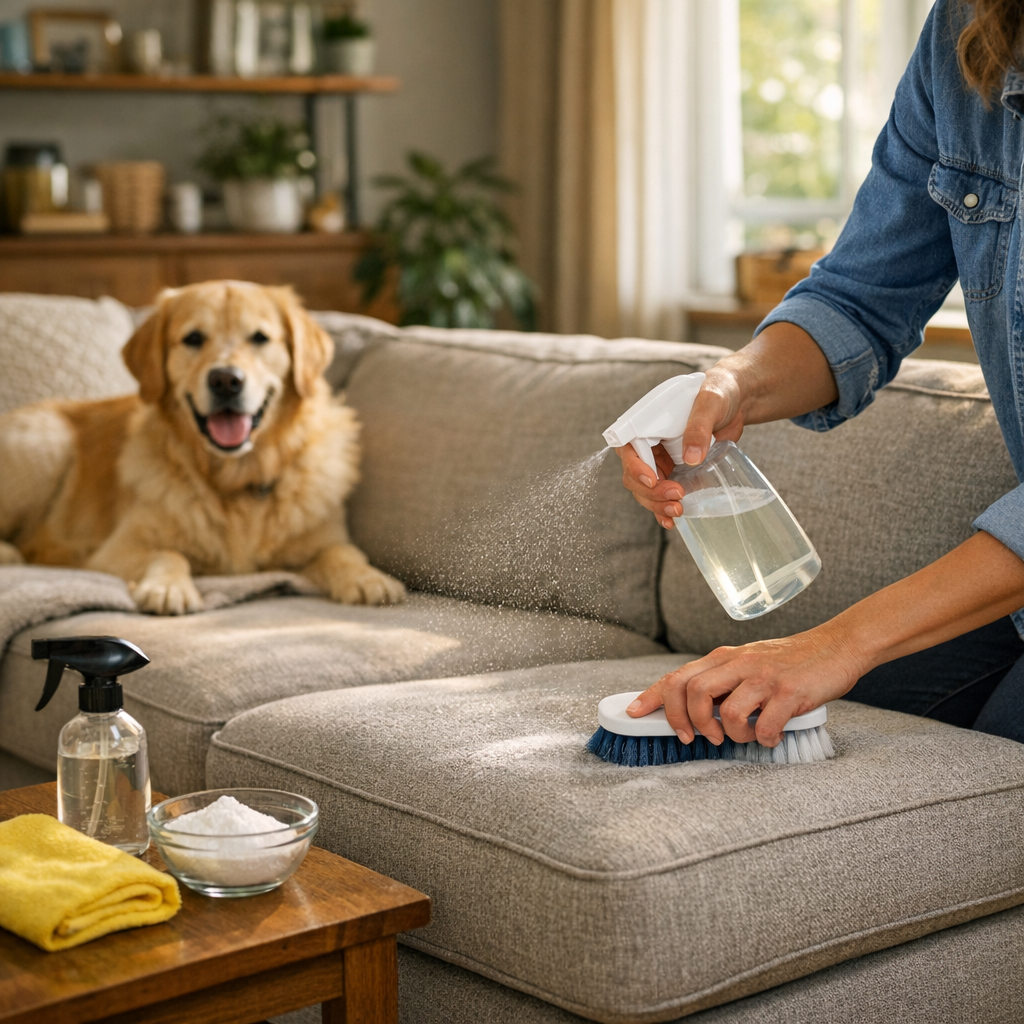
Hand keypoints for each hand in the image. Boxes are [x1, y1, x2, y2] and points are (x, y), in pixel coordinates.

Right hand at [615, 365, 746, 528]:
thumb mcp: (710, 401)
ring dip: (657, 504)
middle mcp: (649, 443)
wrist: (739, 399)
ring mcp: (662, 459)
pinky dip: (664, 509)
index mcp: (646, 422)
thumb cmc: (719, 390)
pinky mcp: (677, 471)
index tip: (653, 479)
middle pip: (635, 475)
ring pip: (647, 489)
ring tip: (677, 511)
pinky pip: (663, 494)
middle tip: (676, 497)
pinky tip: (671, 521)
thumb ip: (698, 426)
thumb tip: (692, 458)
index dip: (635, 467)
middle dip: (651, 491)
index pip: (628, 448)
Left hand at [625, 624, 865, 746]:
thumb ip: (722, 680)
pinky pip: (765, 726)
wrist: (837, 645)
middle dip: (686, 721)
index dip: (652, 696)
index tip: (634, 713)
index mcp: (725, 657)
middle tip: (696, 738)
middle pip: (691, 690)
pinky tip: (771, 736)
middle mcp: (740, 663)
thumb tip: (690, 708)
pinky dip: (763, 739)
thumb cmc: (790, 660)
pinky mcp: (790, 692)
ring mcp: (764, 677)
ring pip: (727, 712)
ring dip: (730, 735)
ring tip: (743, 736)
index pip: (678, 675)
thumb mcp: (748, 662)